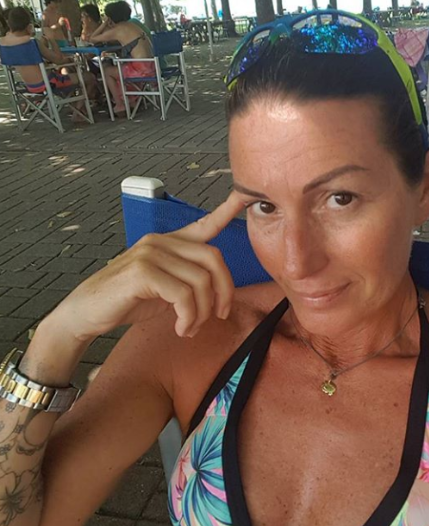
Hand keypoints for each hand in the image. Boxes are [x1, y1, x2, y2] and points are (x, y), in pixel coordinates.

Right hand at [46, 193, 245, 341]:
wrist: (87, 312)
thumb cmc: (128, 300)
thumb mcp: (165, 287)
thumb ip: (189, 280)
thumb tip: (219, 292)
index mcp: (170, 242)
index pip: (204, 223)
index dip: (227, 211)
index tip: (245, 197)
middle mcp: (161, 241)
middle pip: (214, 259)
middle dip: (225, 291)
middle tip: (219, 315)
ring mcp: (151, 254)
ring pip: (201, 281)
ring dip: (203, 313)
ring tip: (190, 327)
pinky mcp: (143, 272)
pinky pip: (184, 296)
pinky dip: (189, 317)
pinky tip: (180, 328)